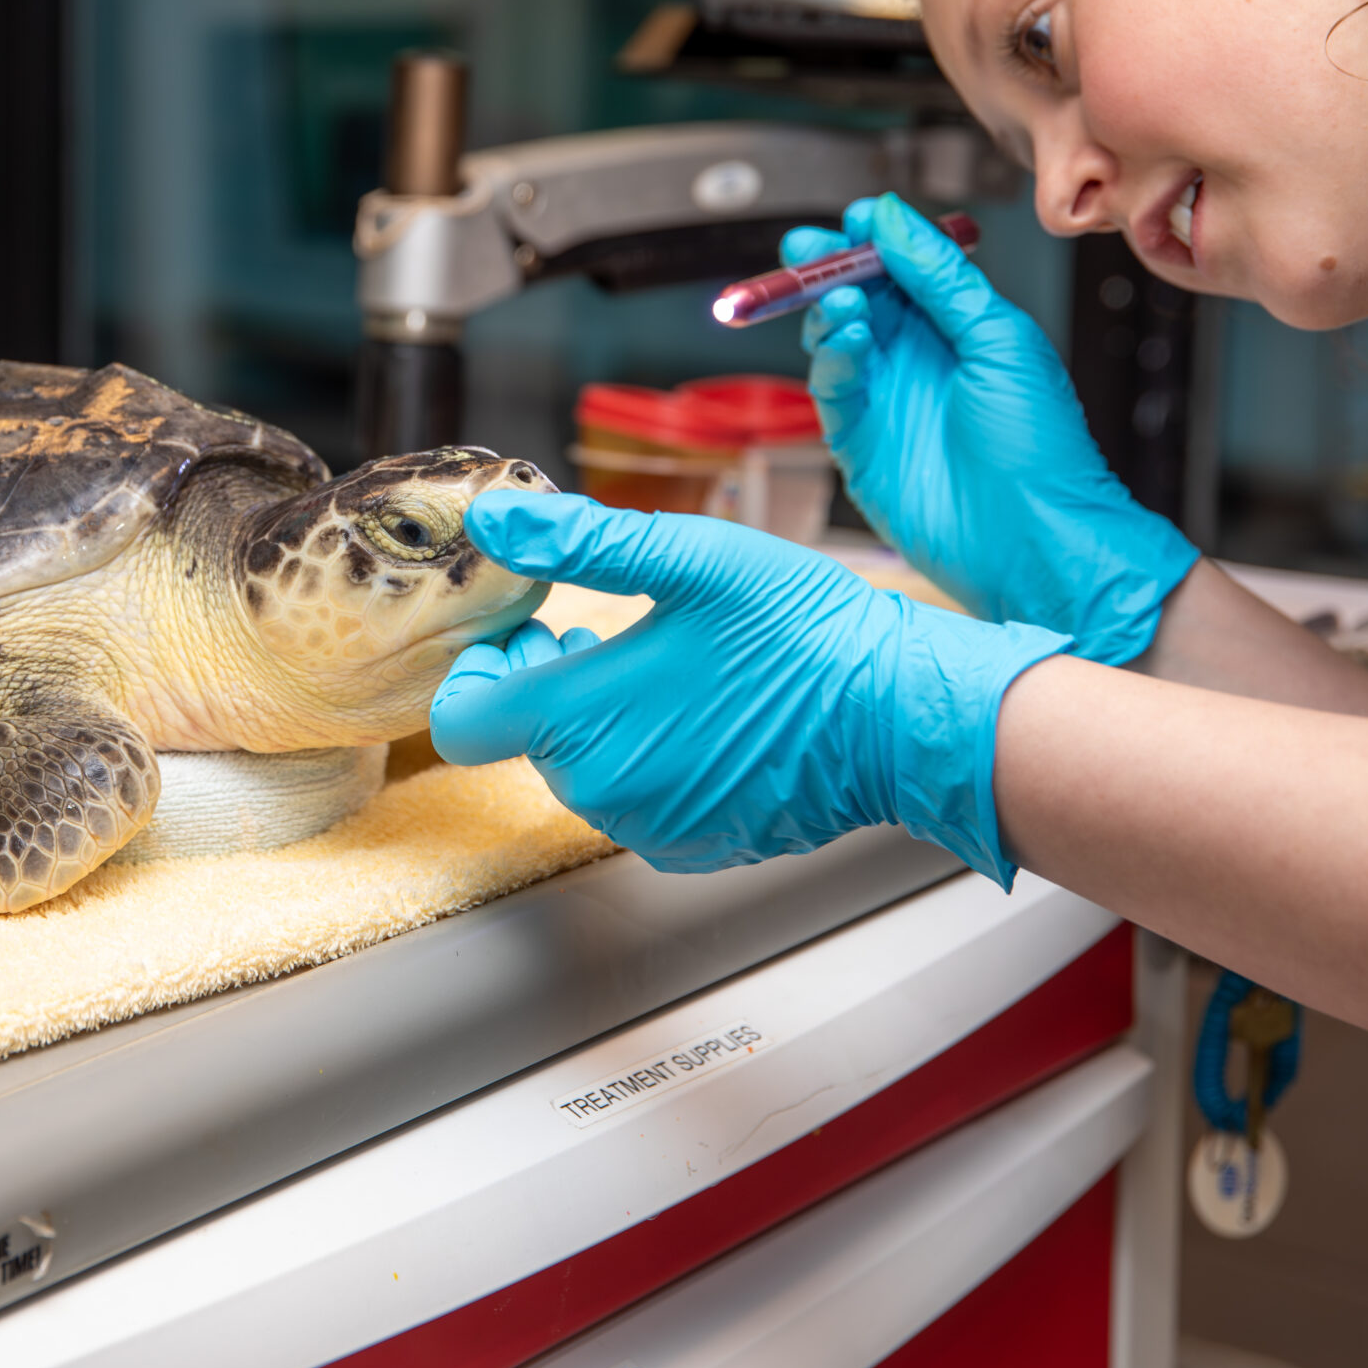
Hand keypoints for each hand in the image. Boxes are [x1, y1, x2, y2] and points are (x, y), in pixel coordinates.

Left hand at [429, 492, 1066, 884]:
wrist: (904, 717)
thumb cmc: (806, 633)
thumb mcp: (692, 559)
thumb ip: (578, 542)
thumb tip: (492, 522)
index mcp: (581, 721)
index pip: (463, 719)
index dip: (481, 670)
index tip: (528, 630)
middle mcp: (603, 790)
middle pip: (526, 739)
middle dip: (548, 682)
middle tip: (598, 630)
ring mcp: (651, 827)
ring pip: (584, 769)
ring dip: (601, 718)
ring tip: (662, 663)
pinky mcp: (696, 845)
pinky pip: (638, 800)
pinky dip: (650, 756)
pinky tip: (702, 708)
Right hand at [786, 193, 1198, 664]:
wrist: (1034, 539)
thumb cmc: (1040, 446)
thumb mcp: (999, 338)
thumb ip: (941, 277)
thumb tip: (891, 217)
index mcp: (957, 328)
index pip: (902, 268)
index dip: (875, 240)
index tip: (856, 218)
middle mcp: (916, 360)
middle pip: (857, 295)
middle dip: (830, 267)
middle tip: (808, 248)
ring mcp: (885, 399)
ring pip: (835, 337)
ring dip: (831, 310)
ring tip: (844, 300)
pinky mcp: (859, 442)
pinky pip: (832, 388)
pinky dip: (833, 358)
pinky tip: (850, 339)